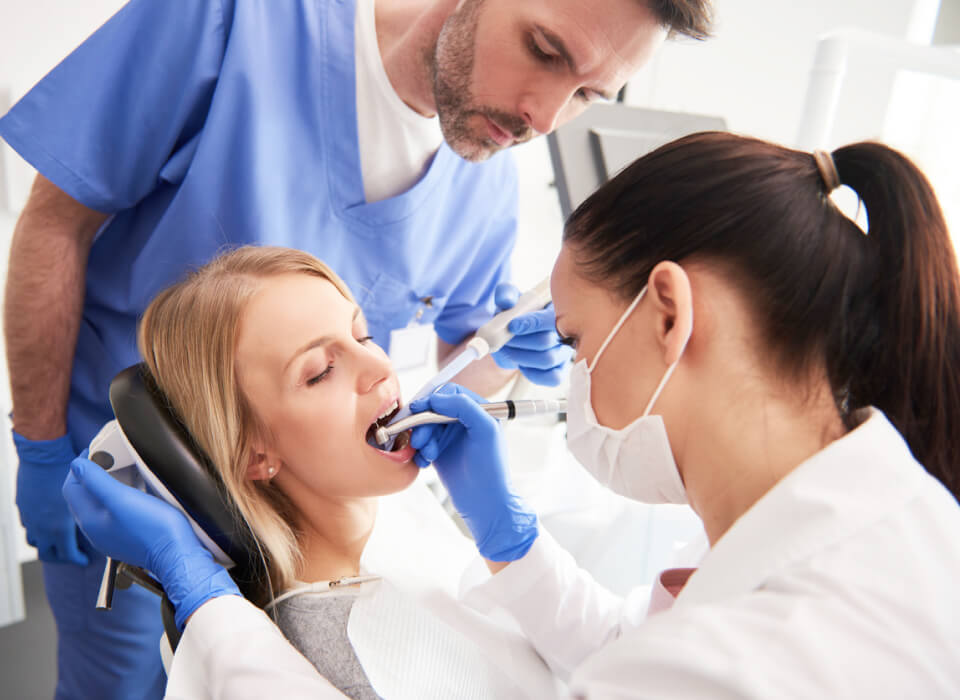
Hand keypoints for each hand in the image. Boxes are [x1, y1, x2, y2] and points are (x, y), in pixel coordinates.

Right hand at [12, 431, 88, 565]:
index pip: (67, 554)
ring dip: (46, 544)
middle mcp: (42, 526)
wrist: (42, 454)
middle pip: (46, 553)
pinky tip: (46, 522)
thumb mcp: (87, 493)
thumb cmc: (69, 473)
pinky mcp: (23, 506)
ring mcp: (29, 517)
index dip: (77, 560)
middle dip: (59, 558)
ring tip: (57, 541)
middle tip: (70, 556)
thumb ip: (94, 506)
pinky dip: (37, 528)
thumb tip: (111, 512)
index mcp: (59, 527)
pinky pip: (28, 524)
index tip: (85, 560)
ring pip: (34, 540)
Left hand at [62, 453, 239, 629]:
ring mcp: (111, 536)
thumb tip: (76, 465)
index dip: (80, 466)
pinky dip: (118, 498)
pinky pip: (113, 513)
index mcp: (89, 520)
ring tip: (122, 471)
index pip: (71, 487)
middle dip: (92, 474)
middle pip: (83, 495)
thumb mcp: (122, 498)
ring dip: (105, 485)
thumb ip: (96, 481)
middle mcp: (95, 530)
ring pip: (98, 504)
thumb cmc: (152, 526)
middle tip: (109, 457)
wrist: (177, 554)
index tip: (96, 450)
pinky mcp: (127, 538)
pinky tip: (133, 492)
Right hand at [409, 385, 537, 560]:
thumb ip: (464, 406)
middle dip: (424, 423)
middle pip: (434, 409)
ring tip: (427, 454)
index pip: (451, 393)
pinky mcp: (440, 452)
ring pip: (425, 426)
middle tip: (420, 440)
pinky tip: (425, 462)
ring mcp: (451, 437)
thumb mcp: (484, 429)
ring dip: (421, 438)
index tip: (419, 409)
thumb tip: (437, 398)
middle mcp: (464, 421)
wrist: (484, 503)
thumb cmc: (491, 468)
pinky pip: (422, 443)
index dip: (433, 399)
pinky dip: (420, 451)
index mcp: (478, 411)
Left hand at [490, 282, 571, 386]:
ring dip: (521, 356)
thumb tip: (507, 302)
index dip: (531, 323)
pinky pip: (551, 377)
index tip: (512, 325)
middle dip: (519, 342)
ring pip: (547, 359)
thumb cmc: (517, 313)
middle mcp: (566, 332)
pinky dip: (532, 372)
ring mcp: (565, 353)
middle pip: (546, 341)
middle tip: (503, 340)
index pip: (549, 319)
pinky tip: (521, 363)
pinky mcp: (561, 371)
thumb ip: (506, 294)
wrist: (516, 332)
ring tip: (508, 349)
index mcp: (556, 312)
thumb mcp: (510, 298)